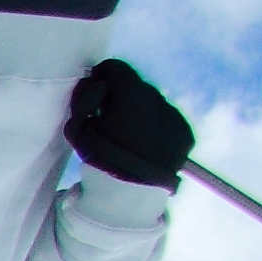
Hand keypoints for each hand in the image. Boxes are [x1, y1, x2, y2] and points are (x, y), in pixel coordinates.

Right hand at [67, 56, 190, 187]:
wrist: (132, 193)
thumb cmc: (100, 159)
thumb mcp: (76, 129)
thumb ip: (82, 100)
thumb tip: (95, 84)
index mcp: (130, 93)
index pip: (115, 67)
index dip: (101, 77)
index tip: (96, 95)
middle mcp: (156, 98)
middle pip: (135, 87)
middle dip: (122, 98)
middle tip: (111, 122)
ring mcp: (174, 116)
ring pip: (153, 105)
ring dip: (141, 114)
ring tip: (130, 140)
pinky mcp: (185, 133)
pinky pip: (169, 122)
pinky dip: (157, 130)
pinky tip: (146, 149)